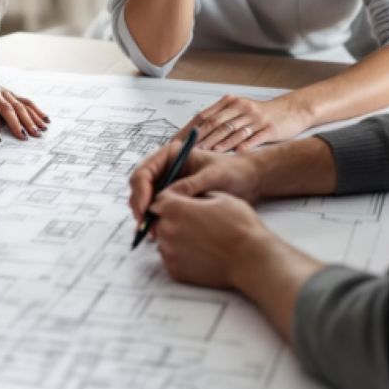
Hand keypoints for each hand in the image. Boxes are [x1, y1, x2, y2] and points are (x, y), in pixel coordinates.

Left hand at [0, 67, 48, 141]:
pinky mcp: (11, 94)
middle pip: (7, 108)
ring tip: (38, 131)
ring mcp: (4, 93)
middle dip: (16, 123)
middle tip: (23, 137)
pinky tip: (44, 119)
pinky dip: (36, 110)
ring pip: (19, 105)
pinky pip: (25, 101)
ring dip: (29, 118)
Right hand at [128, 143, 261, 223]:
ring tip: (153, 233)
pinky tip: (160, 233)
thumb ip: (190, 185)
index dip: (141, 191)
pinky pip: (158, 210)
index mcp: (170, 155)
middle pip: (140, 188)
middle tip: (145, 226)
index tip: (146, 208)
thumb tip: (166, 197)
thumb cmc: (232, 171)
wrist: (248, 181)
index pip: (144, 172)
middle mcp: (165, 168)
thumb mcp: (212, 176)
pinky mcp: (174, 199)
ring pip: (146, 201)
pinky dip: (155, 221)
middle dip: (140, 207)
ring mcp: (168, 184)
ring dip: (146, 216)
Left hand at [152, 191, 265, 290]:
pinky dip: (181, 256)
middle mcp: (167, 230)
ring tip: (201, 239)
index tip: (183, 204)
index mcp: (175, 208)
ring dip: (176, 238)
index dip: (172, 200)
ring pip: (164, 240)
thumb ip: (195, 194)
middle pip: (159, 220)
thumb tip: (187, 196)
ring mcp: (169, 253)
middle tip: (196, 224)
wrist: (252, 260)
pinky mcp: (175, 271)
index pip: (159, 199)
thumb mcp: (220, 197)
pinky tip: (201, 253)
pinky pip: (171, 259)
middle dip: (173, 219)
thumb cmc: (240, 226)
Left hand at [179, 93, 311, 151]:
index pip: (204, 116)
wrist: (291, 110)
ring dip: (217, 143)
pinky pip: (254, 138)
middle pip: (216, 124)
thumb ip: (220, 118)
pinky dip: (242, 146)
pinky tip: (233, 154)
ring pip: (233, 132)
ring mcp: (255, 118)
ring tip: (205, 154)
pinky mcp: (269, 129)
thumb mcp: (239, 110)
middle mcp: (241, 108)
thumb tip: (195, 133)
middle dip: (200, 138)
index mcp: (230, 103)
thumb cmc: (261, 114)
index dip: (189, 129)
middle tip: (186, 151)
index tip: (176, 141)